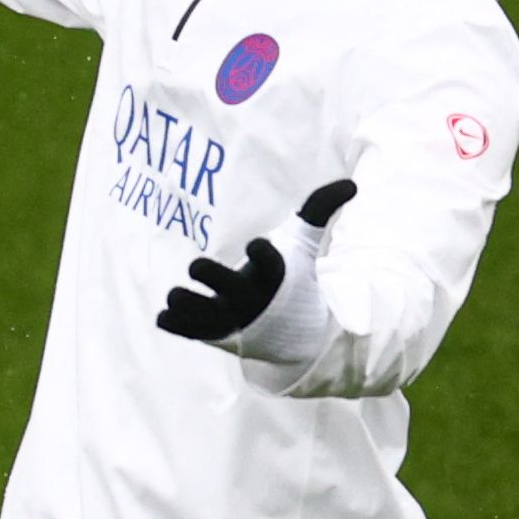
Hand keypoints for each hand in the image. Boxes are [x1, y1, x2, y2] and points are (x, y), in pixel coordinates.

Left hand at [157, 177, 357, 345]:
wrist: (288, 331)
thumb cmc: (291, 278)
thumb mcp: (303, 245)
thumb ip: (318, 210)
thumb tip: (352, 184)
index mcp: (272, 276)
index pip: (268, 262)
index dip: (261, 252)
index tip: (256, 244)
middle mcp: (250, 299)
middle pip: (225, 285)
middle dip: (208, 272)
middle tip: (198, 266)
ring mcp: (231, 319)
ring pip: (200, 312)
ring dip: (184, 302)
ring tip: (177, 295)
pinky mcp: (213, 334)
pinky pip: (185, 330)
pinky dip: (173, 322)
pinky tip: (166, 314)